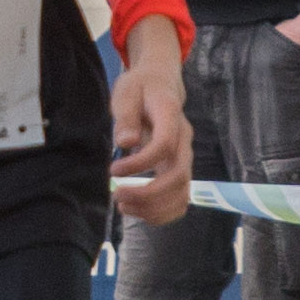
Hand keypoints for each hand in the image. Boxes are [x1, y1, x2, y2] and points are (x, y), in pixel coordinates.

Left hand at [109, 28, 192, 219]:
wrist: (160, 86)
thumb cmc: (140, 88)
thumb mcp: (126, 92)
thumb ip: (126, 116)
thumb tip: (126, 143)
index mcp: (171, 116)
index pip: (164, 146)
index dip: (140, 164)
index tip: (114, 169)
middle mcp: (184, 140)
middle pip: (178, 176)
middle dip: (147, 193)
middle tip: (117, 195)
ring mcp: (185, 157)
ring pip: (182, 194)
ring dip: (153, 208)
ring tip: (123, 206)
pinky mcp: (180, 170)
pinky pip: (180, 200)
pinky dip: (161, 213)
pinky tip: (137, 210)